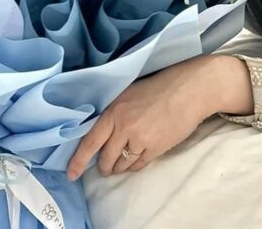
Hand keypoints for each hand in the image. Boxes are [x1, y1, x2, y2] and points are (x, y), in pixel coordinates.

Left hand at [67, 55, 221, 179]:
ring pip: (122, 165)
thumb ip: (114, 112)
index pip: (90, 140)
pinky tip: (136, 159)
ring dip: (119, 168)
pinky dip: (134, 166)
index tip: (72, 173)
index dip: (78, 160)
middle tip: (105, 167)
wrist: (189, 89)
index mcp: (114, 110)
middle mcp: (124, 126)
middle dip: (104, 166)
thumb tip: (100, 132)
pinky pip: (138, 166)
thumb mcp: (129, 93)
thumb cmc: (159, 87)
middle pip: (105, 158)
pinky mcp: (155, 148)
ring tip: (120, 164)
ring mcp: (140, 139)